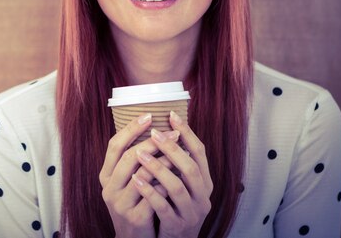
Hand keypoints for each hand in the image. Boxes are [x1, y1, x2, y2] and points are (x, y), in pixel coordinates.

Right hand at [99, 113, 179, 237]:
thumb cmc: (134, 204)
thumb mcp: (125, 182)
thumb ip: (132, 161)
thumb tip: (152, 129)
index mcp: (105, 176)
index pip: (114, 145)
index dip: (130, 128)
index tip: (149, 115)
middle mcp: (109, 189)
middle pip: (130, 157)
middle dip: (154, 142)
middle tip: (173, 132)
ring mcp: (121, 204)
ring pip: (144, 175)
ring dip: (165, 160)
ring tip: (180, 150)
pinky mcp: (136, 218)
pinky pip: (155, 195)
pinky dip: (168, 182)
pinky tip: (180, 174)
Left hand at [132, 111, 212, 237]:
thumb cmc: (176, 206)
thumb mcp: (183, 184)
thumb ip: (178, 162)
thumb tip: (165, 128)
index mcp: (205, 182)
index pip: (200, 152)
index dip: (187, 132)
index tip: (171, 115)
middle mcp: (202, 197)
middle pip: (190, 168)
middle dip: (171, 148)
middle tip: (153, 132)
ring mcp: (191, 213)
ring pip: (177, 187)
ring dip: (158, 168)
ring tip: (140, 154)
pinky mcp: (177, 226)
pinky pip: (163, 208)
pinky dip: (150, 192)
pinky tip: (136, 180)